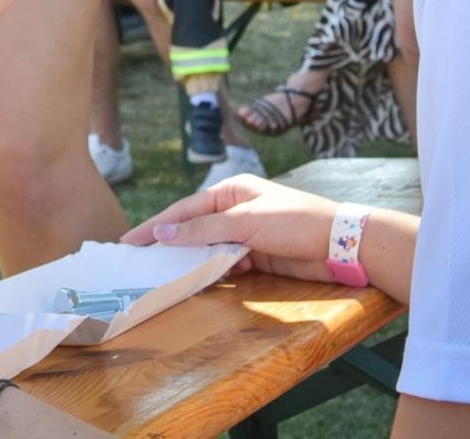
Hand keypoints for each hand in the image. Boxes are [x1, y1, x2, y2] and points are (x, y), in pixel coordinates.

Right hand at [121, 174, 337, 282]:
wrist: (340, 244)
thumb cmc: (293, 221)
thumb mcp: (245, 222)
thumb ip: (202, 229)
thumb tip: (163, 232)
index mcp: (230, 191)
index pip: (184, 209)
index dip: (156, 225)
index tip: (130, 241)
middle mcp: (235, 209)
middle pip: (193, 227)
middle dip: (168, 243)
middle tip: (138, 260)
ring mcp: (247, 233)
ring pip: (208, 247)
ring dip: (189, 259)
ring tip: (161, 273)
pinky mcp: (258, 254)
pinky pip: (226, 262)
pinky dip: (213, 270)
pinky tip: (198, 279)